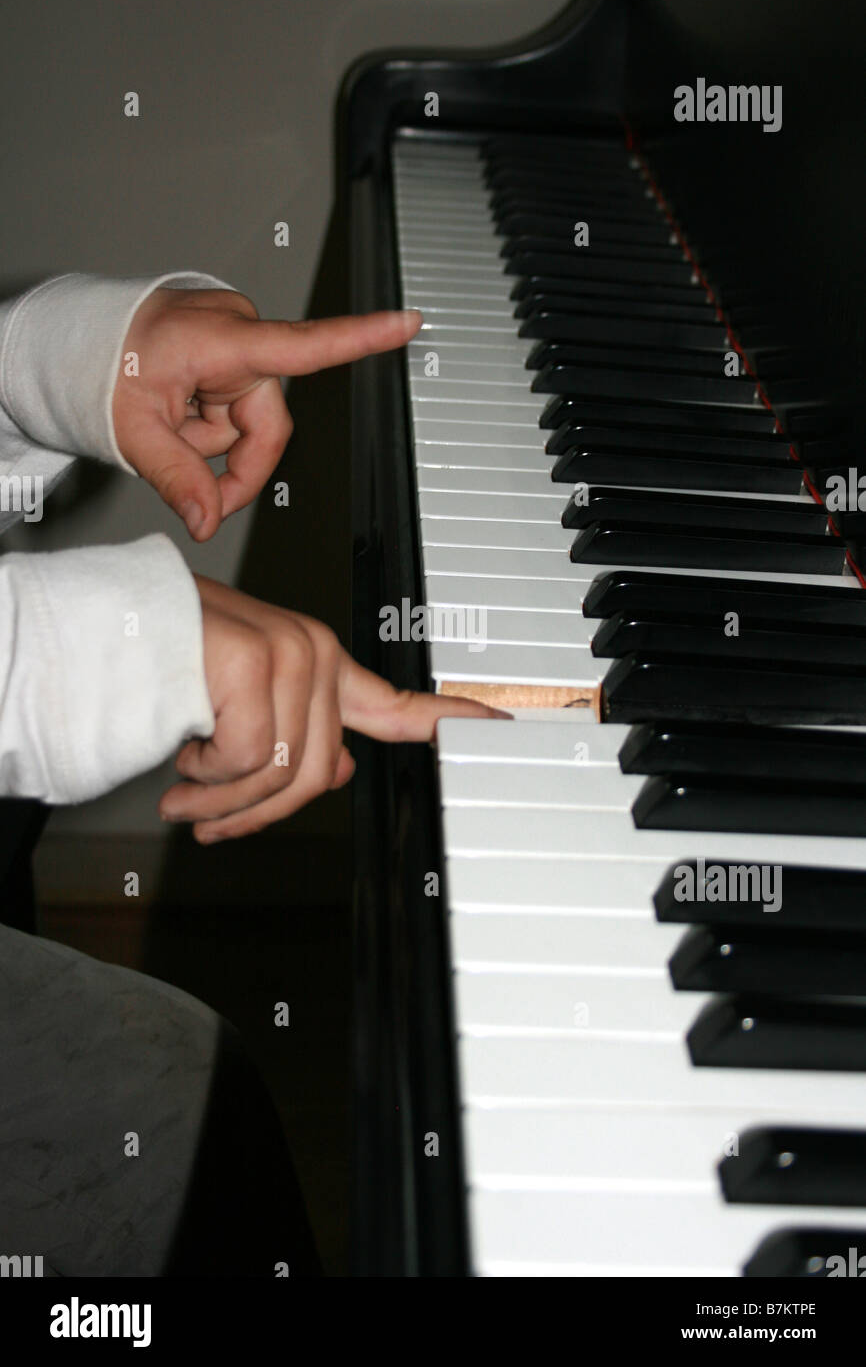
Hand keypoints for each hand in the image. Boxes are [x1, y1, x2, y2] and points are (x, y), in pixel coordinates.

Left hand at [113, 287, 421, 539]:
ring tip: (168, 425)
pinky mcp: (229, 353)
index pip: (304, 346)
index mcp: (221, 340)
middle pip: (266, 425)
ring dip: (212, 441)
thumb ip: (179, 480)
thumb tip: (209, 522)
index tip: (408, 322)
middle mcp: (238, 334)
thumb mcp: (135, 433)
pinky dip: (209, 425)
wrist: (80, 341)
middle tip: (191, 485)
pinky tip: (177, 414)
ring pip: (251, 422)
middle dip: (229, 460)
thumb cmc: (104, 365)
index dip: (362, 338)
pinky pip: (237, 407)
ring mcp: (234, 343)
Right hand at [159, 577, 506, 842]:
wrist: (93, 634)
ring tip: (181, 787)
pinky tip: (180, 747)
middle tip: (203, 816)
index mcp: (316, 665)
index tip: (505, 728)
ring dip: (220, 799)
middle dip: (253, 812)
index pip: (397, 703)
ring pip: (282, 773)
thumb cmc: (156, 667)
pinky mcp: (258, 661)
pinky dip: (205, 772)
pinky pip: (250, 760)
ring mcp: (291, 652)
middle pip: (318, 774)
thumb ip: (294, 739)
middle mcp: (314, 652)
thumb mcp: (233, 713)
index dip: (454, 721)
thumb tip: (343, 769)